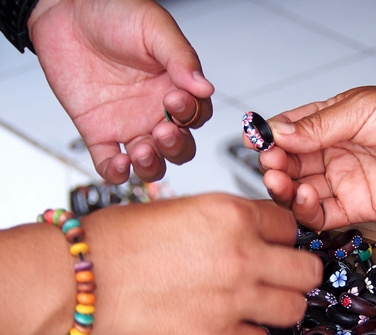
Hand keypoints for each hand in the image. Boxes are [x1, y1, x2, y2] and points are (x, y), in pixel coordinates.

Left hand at [29, 0, 213, 183]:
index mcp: (175, 88)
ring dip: (152, 165)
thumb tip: (204, 87)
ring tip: (142, 150)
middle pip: (180, 148)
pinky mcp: (97, 132)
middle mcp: (155, 111)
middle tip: (162, 131)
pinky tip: (118, 163)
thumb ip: (181, 57)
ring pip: (151, 163)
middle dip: (175, 147)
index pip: (197, 116)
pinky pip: (109, 163)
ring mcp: (127, 125)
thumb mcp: (154, 27)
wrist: (65, 9)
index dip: (191, 115)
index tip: (174, 99)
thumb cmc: (112, 12)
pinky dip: (116, 171)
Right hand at [84, 195, 321, 334]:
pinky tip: (229, 325)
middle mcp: (243, 255)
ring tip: (257, 304)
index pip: (291, 226)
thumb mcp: (183, 209)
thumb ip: (228, 223)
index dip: (283, 238)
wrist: (80, 277)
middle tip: (281, 278)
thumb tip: (256, 236)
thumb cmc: (118, 240)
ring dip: (279, 306)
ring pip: (295, 308)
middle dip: (297, 273)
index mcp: (233, 215)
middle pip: (309, 270)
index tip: (274, 246)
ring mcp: (234, 299)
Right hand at [255, 86, 375, 230]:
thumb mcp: (360, 109)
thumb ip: (317, 126)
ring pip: (299, 191)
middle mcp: (332, 153)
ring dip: (284, 189)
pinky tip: (305, 197)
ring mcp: (342, 181)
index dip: (270, 138)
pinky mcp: (355, 207)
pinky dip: (306, 210)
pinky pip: (320, 215)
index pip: (288, 132)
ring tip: (283, 183)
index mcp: (330, 122)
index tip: (258, 141)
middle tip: (272, 166)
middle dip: (274, 166)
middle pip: (288, 165)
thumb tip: (276, 132)